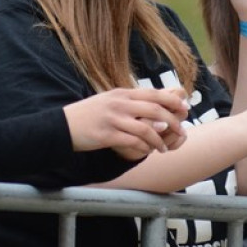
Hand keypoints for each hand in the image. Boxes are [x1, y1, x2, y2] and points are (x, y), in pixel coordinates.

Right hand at [63, 87, 188, 160]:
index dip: (172, 101)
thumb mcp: (108, 101)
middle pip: (155, 109)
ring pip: (146, 128)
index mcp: (121, 93)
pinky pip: (133, 142)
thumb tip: (150, 104)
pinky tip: (147, 152)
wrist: (62, 126)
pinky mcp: (107, 135)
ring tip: (163, 148)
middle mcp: (119, 103)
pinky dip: (143, 148)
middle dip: (172, 121)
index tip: (184, 109)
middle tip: (181, 130)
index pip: (153, 94)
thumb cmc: (87, 115)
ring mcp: (113, 119)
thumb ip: (128, 101)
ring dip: (159, 140)